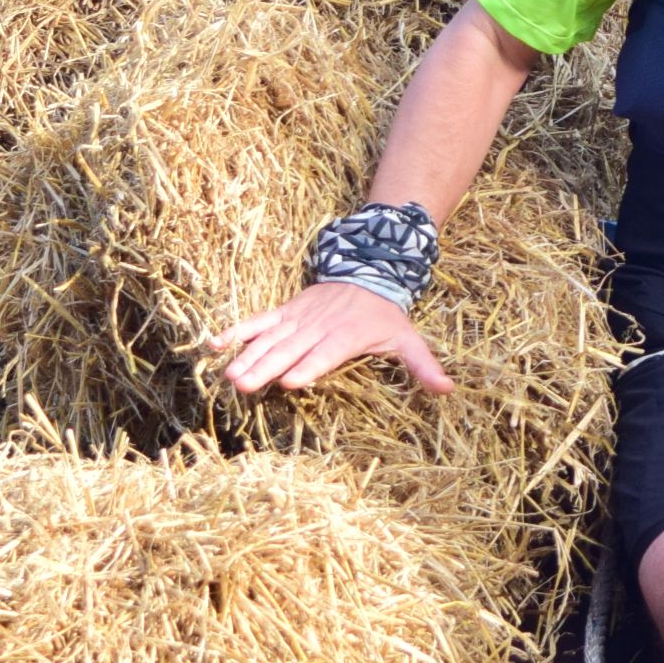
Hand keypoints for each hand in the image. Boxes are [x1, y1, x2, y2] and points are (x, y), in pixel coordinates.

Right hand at [215, 282, 450, 396]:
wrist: (368, 273)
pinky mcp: (286, 312)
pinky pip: (259, 321)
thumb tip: (448, 389)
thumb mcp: (409, 339)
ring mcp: (299, 317)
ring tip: (231, 375)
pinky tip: (215, 342)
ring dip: (249, 355)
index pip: (327, 352)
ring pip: (271, 338)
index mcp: (347, 334)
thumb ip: (424, 366)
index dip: (310, 366)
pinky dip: (238, 330)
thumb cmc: (386, 317)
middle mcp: (319, 325)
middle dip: (268, 367)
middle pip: (291, 349)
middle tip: (246, 385)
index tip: (292, 382)